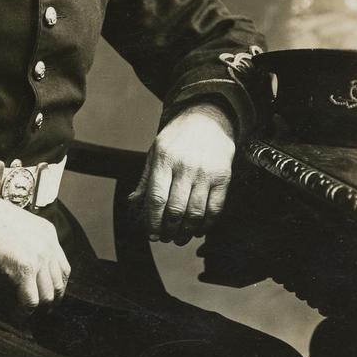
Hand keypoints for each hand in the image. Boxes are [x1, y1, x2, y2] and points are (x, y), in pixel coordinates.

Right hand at [0, 196, 70, 313]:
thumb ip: (32, 242)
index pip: (64, 268)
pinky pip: (31, 299)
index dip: (58, 285)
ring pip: (47, 295)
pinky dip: (25, 310)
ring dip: (38, 306)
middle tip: (43, 309)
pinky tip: (18, 312)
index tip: (52, 295)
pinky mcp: (26, 268)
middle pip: (59, 283)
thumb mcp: (22, 224)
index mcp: (49, 234)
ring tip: (27, 311)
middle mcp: (49, 246)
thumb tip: (29, 264)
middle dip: (51, 299)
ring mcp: (39, 257)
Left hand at [129, 104, 235, 243]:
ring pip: (195, 213)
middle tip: (166, 238)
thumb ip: (146, 179)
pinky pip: (215, 209)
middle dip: (168, 230)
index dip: (153, 221)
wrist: (208, 118)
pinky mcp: (223, 177)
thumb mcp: (155, 151)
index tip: (151, 234)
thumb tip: (133, 203)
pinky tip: (199, 229)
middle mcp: (185, 166)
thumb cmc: (178, 138)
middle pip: (175, 209)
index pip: (156, 198)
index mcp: (164, 159)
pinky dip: (206, 224)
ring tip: (180, 237)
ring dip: (186, 231)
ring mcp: (206, 172)